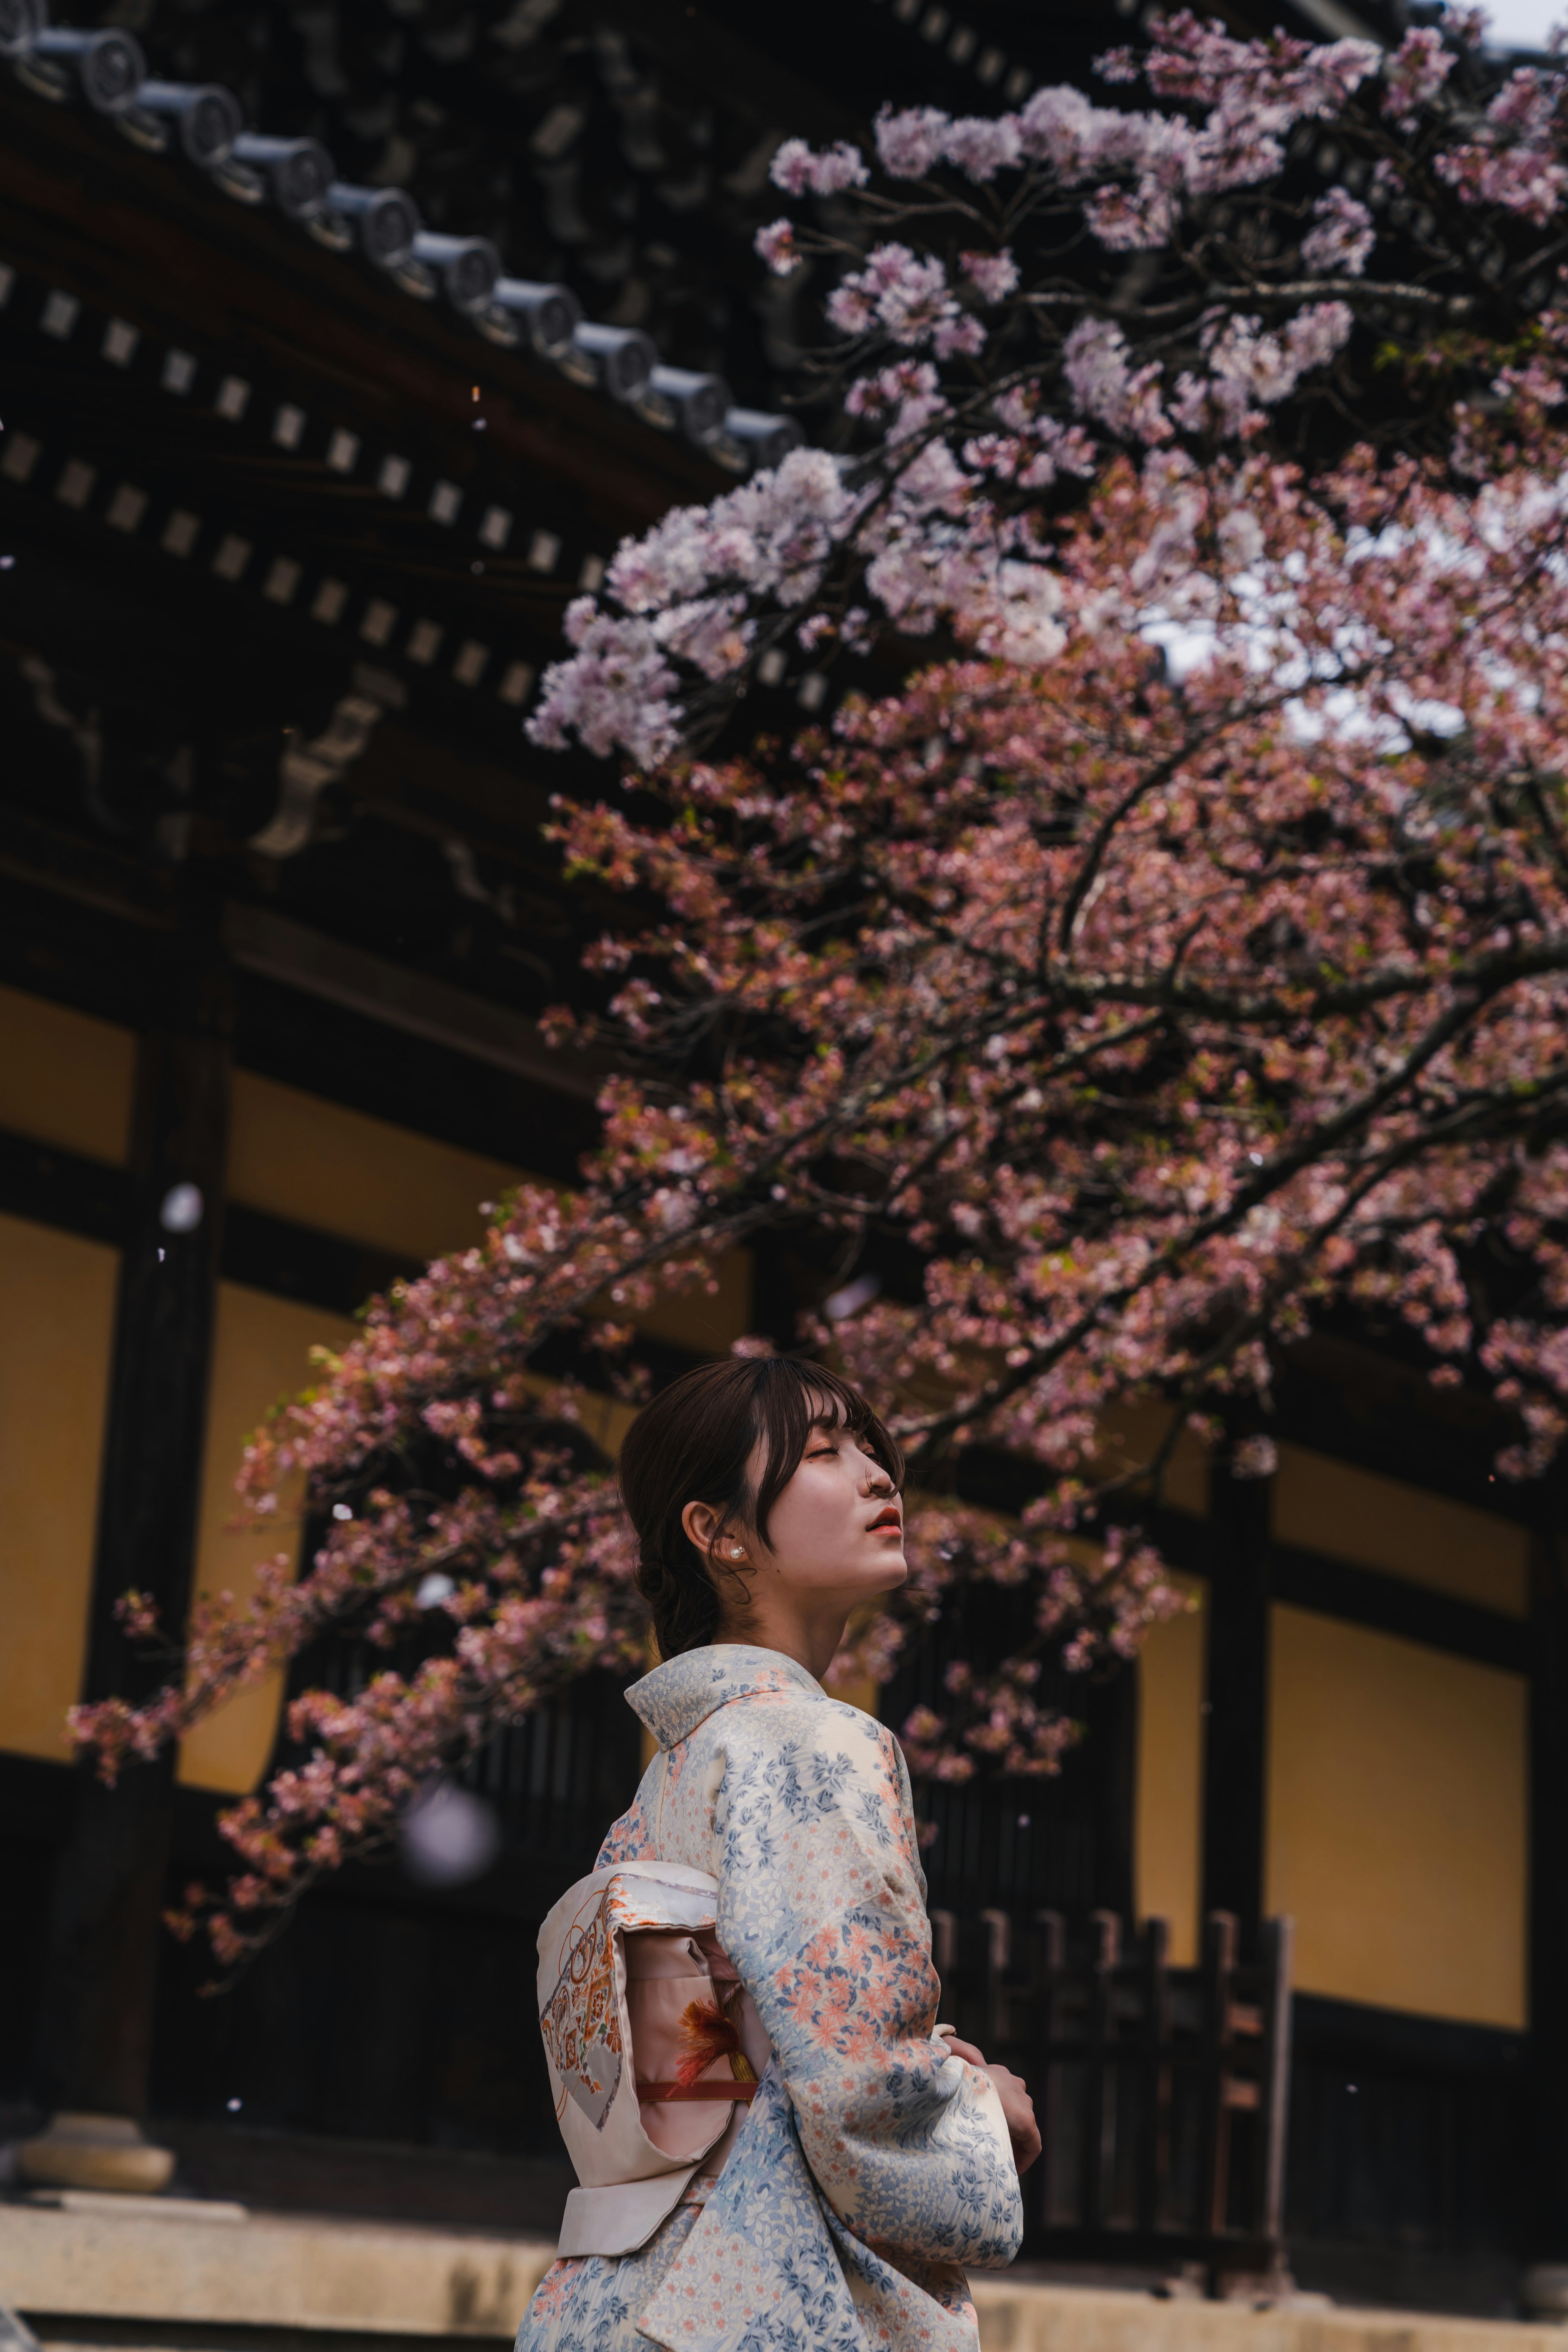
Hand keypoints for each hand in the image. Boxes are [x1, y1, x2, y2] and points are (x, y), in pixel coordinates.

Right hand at [943, 2033, 1040, 2176]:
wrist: (962, 2087)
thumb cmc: (953, 2088)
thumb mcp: (957, 2087)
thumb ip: (963, 2093)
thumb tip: (949, 2098)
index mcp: (997, 2074)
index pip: (1004, 2098)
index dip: (998, 2120)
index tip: (986, 2137)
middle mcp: (1014, 2084)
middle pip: (1016, 2113)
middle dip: (1007, 2133)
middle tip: (993, 2152)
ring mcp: (1023, 2101)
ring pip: (1023, 2129)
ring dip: (1013, 2144)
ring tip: (999, 2160)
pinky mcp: (1027, 2120)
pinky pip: (1032, 2144)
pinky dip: (1024, 2158)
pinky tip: (1011, 2169)